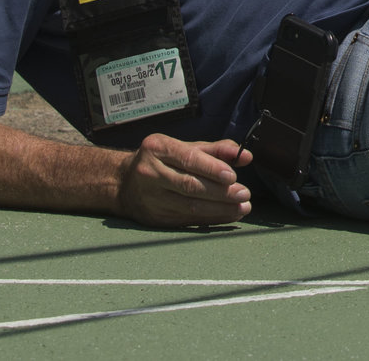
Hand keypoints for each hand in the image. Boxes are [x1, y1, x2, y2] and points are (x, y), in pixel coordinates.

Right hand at [115, 134, 253, 226]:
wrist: (123, 183)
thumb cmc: (162, 160)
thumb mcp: (184, 147)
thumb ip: (216, 150)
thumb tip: (245, 156)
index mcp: (158, 148)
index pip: (188, 159)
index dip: (212, 169)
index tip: (233, 176)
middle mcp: (151, 173)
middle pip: (190, 185)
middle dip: (220, 192)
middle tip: (244, 195)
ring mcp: (151, 198)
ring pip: (189, 207)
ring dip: (219, 209)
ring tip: (241, 208)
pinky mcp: (155, 218)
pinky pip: (187, 220)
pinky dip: (210, 219)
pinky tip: (227, 216)